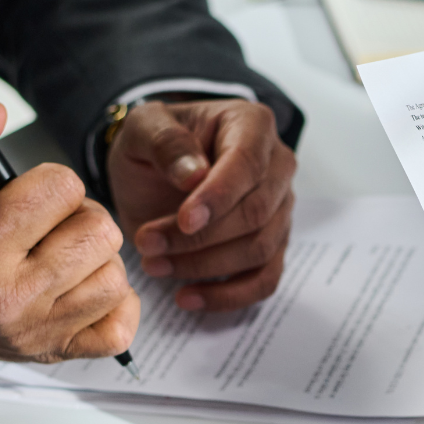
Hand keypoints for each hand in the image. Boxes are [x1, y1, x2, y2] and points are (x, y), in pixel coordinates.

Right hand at [0, 102, 137, 368]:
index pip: (63, 190)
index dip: (53, 182)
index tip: (30, 194)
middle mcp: (9, 296)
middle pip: (100, 232)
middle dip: (81, 217)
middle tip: (51, 224)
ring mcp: (36, 330)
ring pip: (116, 277)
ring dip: (97, 259)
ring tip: (63, 253)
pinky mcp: (56, 352)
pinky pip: (120, 328)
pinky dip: (113, 304)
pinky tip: (83, 286)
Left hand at [108, 98, 295, 311]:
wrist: (155, 171)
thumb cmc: (153, 145)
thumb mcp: (142, 128)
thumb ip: (165, 142)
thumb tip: (195, 176)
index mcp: (253, 126)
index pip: (248, 165)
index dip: (219, 197)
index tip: (184, 220)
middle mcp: (278, 167)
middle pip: (256, 214)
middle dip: (200, 237)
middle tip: (147, 244)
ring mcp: (280, 209)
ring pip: (259, 250)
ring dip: (204, 265)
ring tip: (154, 264)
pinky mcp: (273, 245)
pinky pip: (265, 280)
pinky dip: (228, 296)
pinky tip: (187, 297)